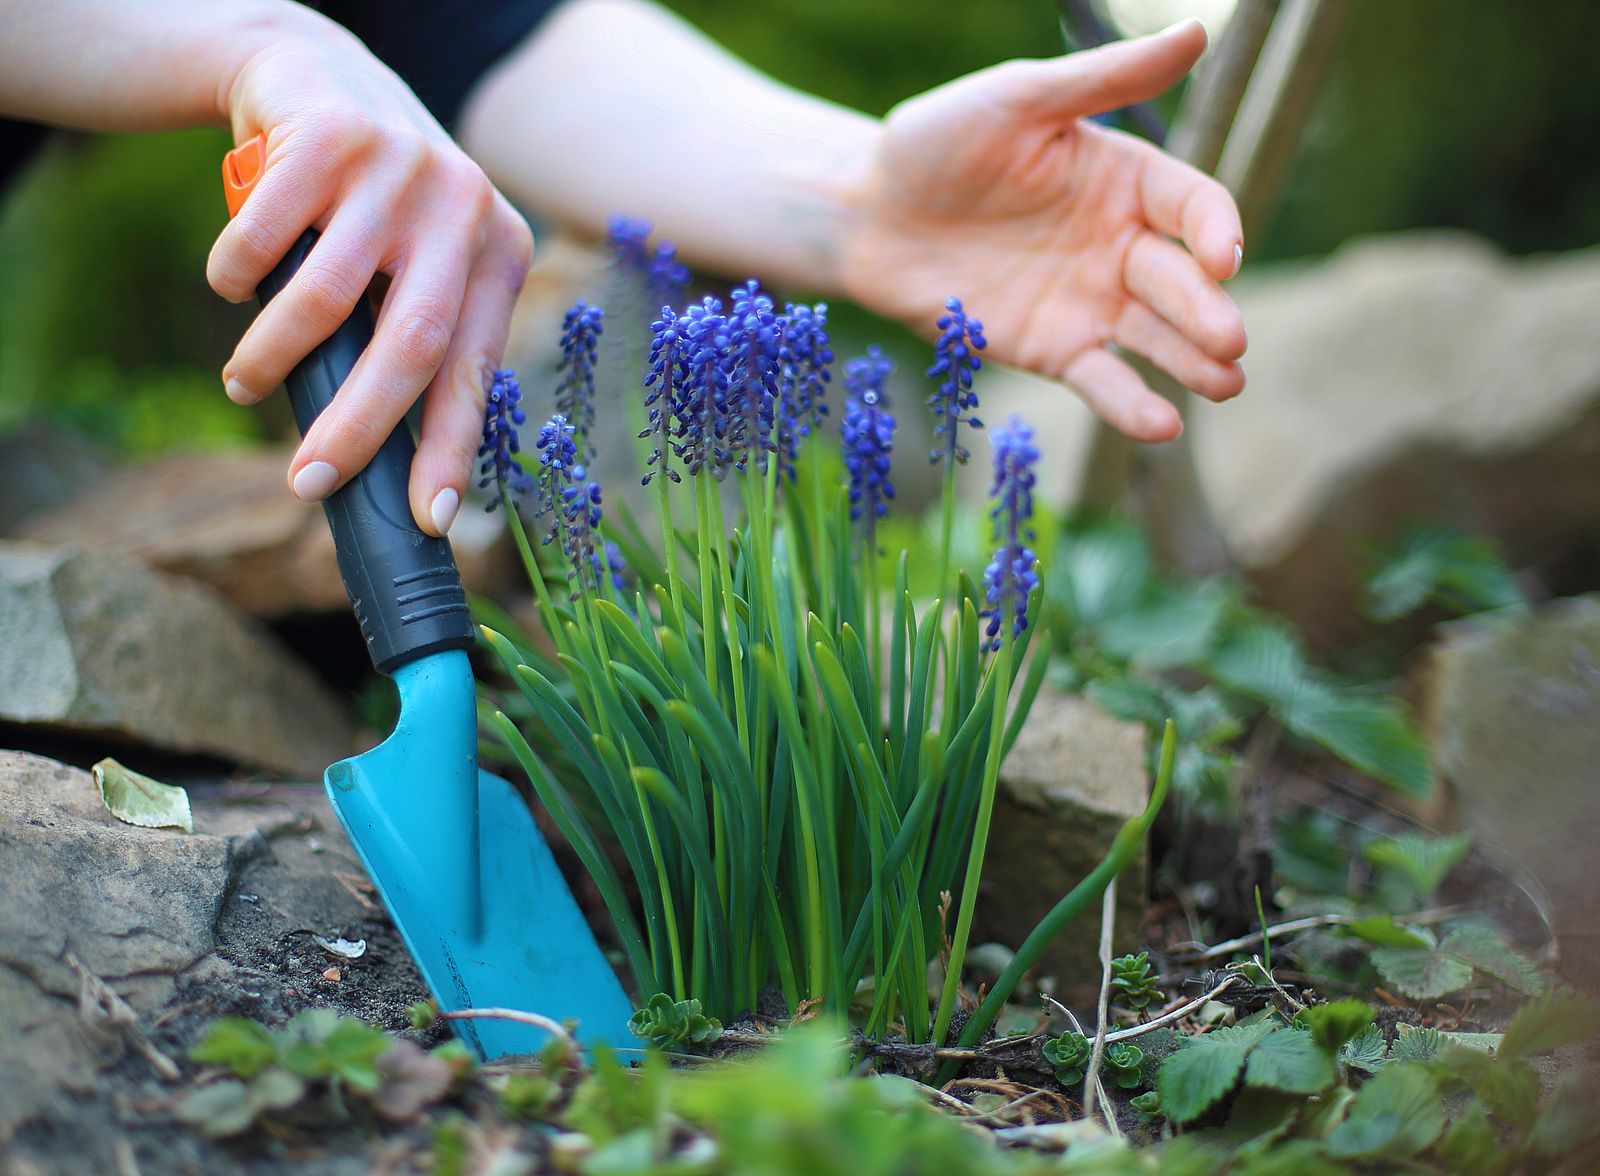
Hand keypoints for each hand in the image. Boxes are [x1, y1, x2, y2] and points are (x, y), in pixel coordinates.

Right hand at [209, 27, 532, 534]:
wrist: (319, 73)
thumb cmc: (372, 206)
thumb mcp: (419, 263)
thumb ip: (418, 338)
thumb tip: (389, 462)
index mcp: (500, 253)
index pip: (473, 370)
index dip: (449, 450)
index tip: (427, 519)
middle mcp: (463, 209)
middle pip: (412, 348)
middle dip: (356, 430)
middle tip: (308, 485)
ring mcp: (400, 169)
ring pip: (328, 301)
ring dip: (273, 359)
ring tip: (245, 383)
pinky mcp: (331, 138)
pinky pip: (265, 241)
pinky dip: (235, 278)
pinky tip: (231, 284)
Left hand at [840, 22, 1244, 441]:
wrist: (865, 216)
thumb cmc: (937, 143)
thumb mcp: (1019, 99)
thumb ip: (1104, 80)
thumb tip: (1198, 30)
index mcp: (1123, 179)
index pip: (1191, 206)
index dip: (1215, 229)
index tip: (1223, 256)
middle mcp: (1118, 244)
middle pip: (1179, 281)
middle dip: (1208, 311)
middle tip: (1230, 339)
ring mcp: (1088, 302)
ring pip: (1155, 338)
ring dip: (1193, 363)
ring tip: (1226, 384)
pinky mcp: (1051, 350)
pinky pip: (1101, 379)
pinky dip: (1131, 405)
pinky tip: (1159, 426)